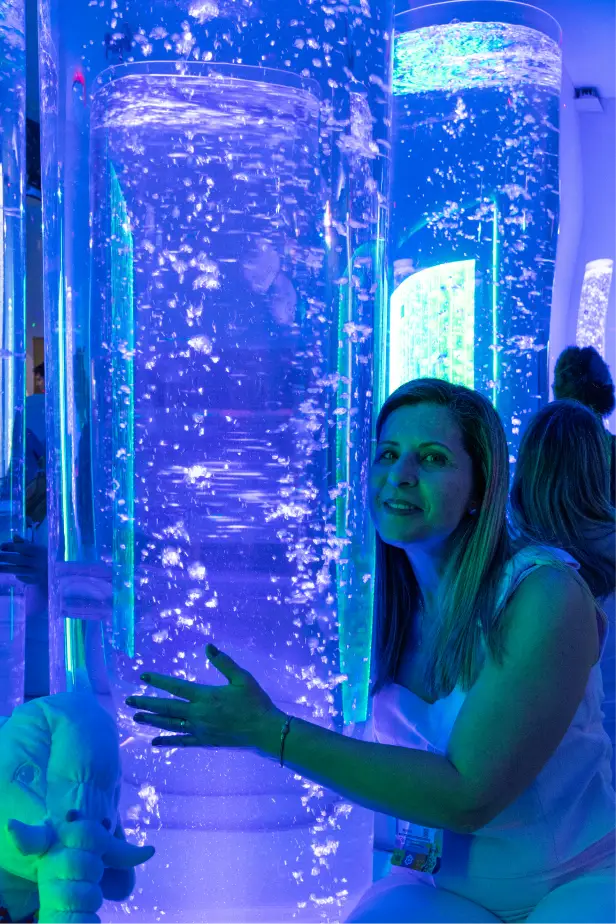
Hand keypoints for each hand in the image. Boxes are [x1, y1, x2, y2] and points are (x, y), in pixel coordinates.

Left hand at [0, 534, 47, 586]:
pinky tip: (16, 573)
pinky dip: (17, 575)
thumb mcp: (38, 548)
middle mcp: (37, 561)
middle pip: (17, 559)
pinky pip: (22, 578)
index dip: (9, 546)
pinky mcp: (34, 581)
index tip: (1, 546)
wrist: (57, 572)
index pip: (21, 547)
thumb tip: (14, 536)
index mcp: (38, 550)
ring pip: (16, 570)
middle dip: (4, 557)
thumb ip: (25, 543)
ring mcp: (36, 572)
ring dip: (4, 568)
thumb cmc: (45, 557)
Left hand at [126, 645, 284, 749]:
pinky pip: (181, 741)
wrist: (264, 731)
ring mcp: (199, 730)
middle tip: (128, 700)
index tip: (142, 676)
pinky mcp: (204, 742)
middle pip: (166, 708)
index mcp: (205, 696)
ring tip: (135, 717)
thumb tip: (208, 646)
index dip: (157, 681)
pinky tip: (154, 742)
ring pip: (169, 725)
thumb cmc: (255, 702)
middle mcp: (198, 714)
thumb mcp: (242, 678)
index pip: (175, 687)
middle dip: (146, 703)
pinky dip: (167, 741)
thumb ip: (223, 662)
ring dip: (151, 720)